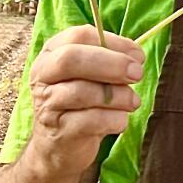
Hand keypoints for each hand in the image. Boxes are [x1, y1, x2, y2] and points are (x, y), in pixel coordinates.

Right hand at [27, 25, 143, 178]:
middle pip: (71, 59)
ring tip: (132, 101)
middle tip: (137, 73)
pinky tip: (121, 120)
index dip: (113, 42)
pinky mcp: (60, 132)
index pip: (78, 36)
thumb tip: (136, 56)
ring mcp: (48, 104)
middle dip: (111, 64)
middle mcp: (43, 76)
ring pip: (83, 92)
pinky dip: (114, 119)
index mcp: (51, 53)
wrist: (60, 146)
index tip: (138, 55)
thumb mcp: (90, 76)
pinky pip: (91, 121)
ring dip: (118, 95)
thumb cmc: (81, 103)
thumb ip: (110, 60)